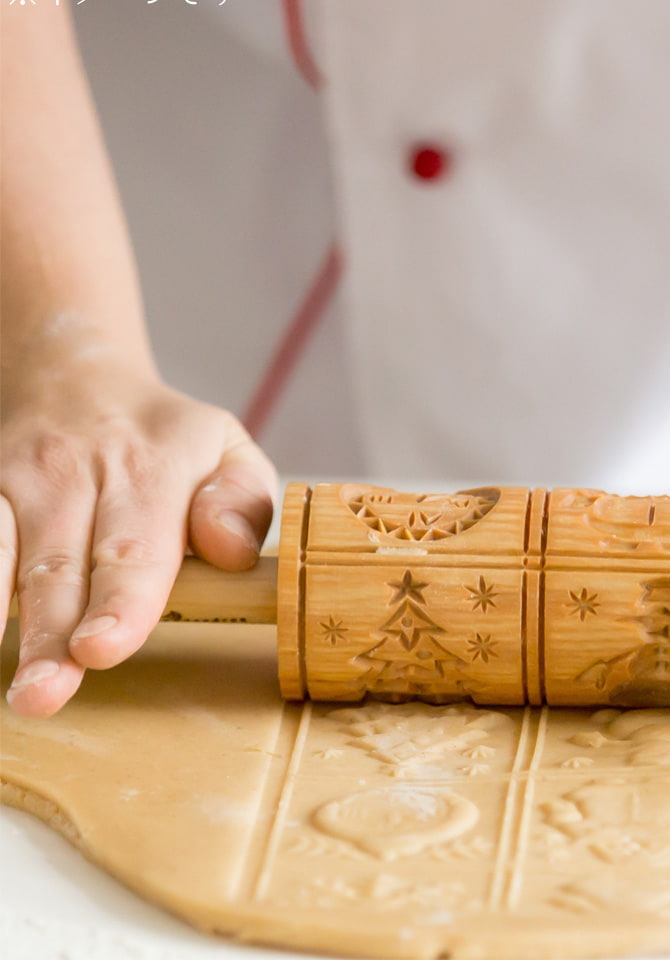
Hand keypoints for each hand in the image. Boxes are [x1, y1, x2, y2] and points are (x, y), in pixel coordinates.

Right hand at [1, 352, 276, 717]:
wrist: (75, 378)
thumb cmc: (165, 439)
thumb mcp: (227, 449)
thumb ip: (242, 501)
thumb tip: (231, 551)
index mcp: (151, 470)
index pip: (136, 548)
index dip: (121, 603)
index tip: (102, 649)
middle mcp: (75, 474)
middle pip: (61, 566)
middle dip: (50, 634)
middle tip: (44, 694)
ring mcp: (14, 482)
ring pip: (1, 558)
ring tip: (10, 687)